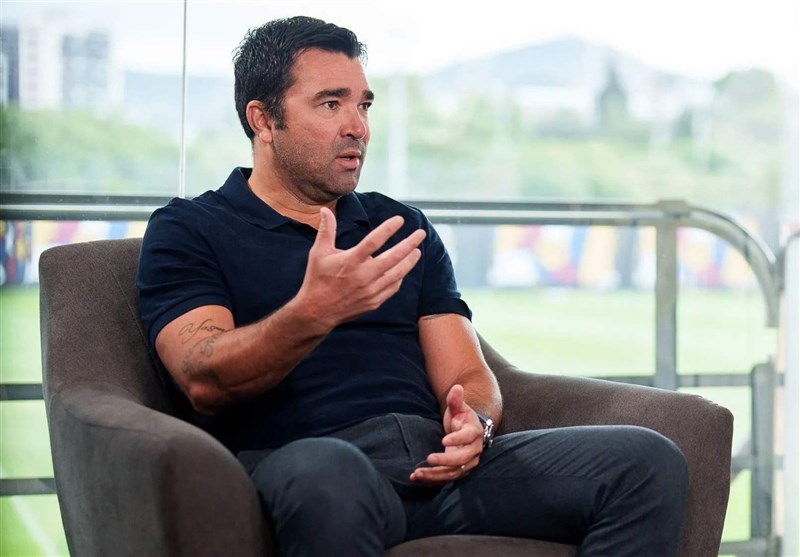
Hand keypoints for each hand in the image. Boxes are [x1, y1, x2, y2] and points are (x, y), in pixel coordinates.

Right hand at [296, 207, 425, 329]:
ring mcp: (370, 290)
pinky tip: (403, 269)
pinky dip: (400, 277)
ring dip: (409, 261)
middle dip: (409, 244)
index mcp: (351, 261)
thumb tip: (325, 210)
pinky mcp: (374, 302)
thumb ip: (326, 230)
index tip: (400, 220)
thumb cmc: (317, 279)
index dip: (388, 229)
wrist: (317, 311)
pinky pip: (392, 288)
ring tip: (417, 251)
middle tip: (421, 233)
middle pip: (393, 257)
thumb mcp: (319, 253)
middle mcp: (363, 276)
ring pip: (397, 273)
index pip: (374, 241)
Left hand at [410, 384, 483, 484]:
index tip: (443, 440)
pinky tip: (415, 478)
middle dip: (445, 461)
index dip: (457, 439)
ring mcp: (466, 463)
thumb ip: (456, 399)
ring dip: (435, 475)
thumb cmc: (462, 417)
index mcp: (474, 433)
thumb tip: (457, 388)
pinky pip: (445, 478)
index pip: (468, 438)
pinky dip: (431, 479)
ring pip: (453, 472)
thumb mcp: (459, 407)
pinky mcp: (456, 471)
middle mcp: (473, 451)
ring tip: (417, 473)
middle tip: (429, 458)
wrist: (468, 432)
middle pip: (462, 460)